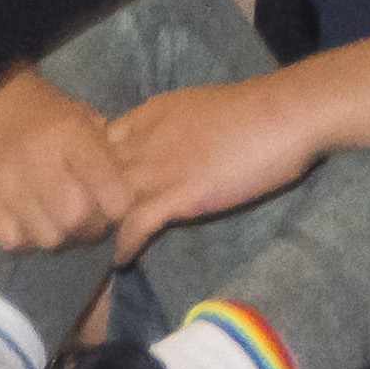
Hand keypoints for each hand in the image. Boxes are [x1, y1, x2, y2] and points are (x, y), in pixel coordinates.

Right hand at [0, 65, 133, 252]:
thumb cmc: (48, 113)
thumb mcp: (86, 119)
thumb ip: (108, 156)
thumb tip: (128, 199)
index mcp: (72, 135)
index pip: (111, 191)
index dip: (119, 206)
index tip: (115, 204)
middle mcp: (39, 158)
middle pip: (77, 219)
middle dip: (90, 228)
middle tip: (89, 220)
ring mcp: (8, 182)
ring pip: (48, 237)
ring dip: (60, 237)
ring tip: (60, 222)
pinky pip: (16, 242)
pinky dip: (29, 240)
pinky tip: (32, 222)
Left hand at [106, 71, 323, 254]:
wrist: (283, 115)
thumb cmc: (255, 110)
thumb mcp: (198, 108)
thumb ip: (175, 128)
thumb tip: (173, 146)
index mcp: (149, 114)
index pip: (96, 143)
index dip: (91, 168)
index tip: (94, 189)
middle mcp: (142, 139)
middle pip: (90, 174)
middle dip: (86, 200)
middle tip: (87, 226)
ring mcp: (156, 168)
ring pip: (104, 202)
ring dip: (99, 228)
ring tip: (99, 248)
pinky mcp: (175, 195)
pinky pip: (133, 226)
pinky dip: (124, 246)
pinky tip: (123, 260)